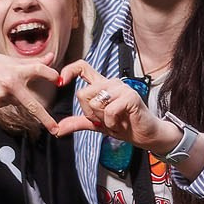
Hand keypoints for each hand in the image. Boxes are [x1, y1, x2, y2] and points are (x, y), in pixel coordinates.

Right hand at [0, 47, 61, 130]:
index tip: (59, 80)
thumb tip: (52, 58)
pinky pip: (6, 104)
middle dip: (45, 119)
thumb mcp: (10, 60)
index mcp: (16, 70)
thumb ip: (33, 62)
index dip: (51, 74)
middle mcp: (10, 84)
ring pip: (17, 101)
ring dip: (14, 95)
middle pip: (32, 105)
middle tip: (56, 129)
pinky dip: (4, 98)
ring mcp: (1, 96)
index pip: (39, 70)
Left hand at [51, 59, 183, 153]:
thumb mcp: (97, 124)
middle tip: (104, 120)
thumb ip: (78, 123)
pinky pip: (109, 110)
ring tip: (115, 121)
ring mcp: (122, 88)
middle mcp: (111, 83)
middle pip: (83, 93)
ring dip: (102, 119)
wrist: (146, 136)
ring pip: (95, 102)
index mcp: (102, 85)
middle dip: (89, 113)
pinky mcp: (130, 97)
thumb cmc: (125, 126)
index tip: (60, 82)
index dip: (69, 70)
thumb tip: (57, 129)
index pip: (82, 67)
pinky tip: (120, 124)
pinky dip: (111, 123)